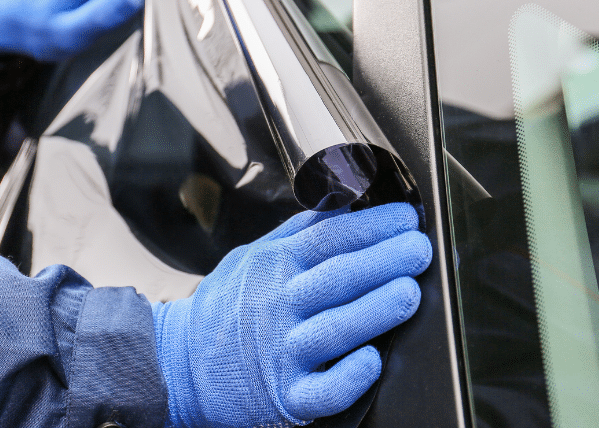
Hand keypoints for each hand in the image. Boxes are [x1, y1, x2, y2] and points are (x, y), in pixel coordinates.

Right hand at [152, 202, 431, 427]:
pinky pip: (323, 391)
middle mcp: (278, 306)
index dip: (372, 225)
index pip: (329, 238)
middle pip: (337, 277)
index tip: (406, 218)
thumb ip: (298, 231)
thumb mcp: (253, 256)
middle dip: (384, 259)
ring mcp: (282, 352)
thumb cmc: (225, 308)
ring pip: (335, 329)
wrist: (179, 364)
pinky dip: (349, 376)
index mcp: (274, 266)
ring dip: (376, 309)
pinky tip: (373, 359)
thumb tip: (344, 201)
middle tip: (419, 248)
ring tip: (408, 292)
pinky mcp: (286, 397)